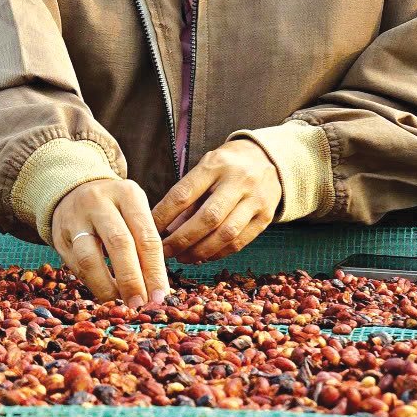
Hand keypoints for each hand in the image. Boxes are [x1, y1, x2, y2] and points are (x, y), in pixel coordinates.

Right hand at [49, 178, 170, 305]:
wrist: (73, 191)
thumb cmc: (114, 207)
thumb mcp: (134, 211)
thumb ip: (145, 242)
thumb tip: (157, 288)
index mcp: (127, 194)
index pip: (146, 236)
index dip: (154, 271)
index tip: (160, 297)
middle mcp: (99, 202)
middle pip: (119, 244)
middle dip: (132, 280)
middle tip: (141, 305)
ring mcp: (74, 218)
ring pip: (90, 258)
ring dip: (107, 287)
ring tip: (121, 303)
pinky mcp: (58, 236)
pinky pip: (76, 266)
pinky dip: (93, 284)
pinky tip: (106, 293)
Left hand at [154, 139, 281, 263]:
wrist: (266, 158)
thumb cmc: (225, 166)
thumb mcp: (204, 169)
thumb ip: (187, 197)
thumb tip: (163, 230)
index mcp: (215, 165)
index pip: (183, 195)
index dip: (163, 217)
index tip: (149, 231)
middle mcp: (238, 181)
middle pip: (207, 218)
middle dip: (182, 240)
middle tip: (164, 252)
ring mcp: (255, 199)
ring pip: (225, 235)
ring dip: (200, 251)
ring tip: (182, 258)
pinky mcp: (265, 217)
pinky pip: (239, 242)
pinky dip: (218, 254)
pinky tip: (203, 256)